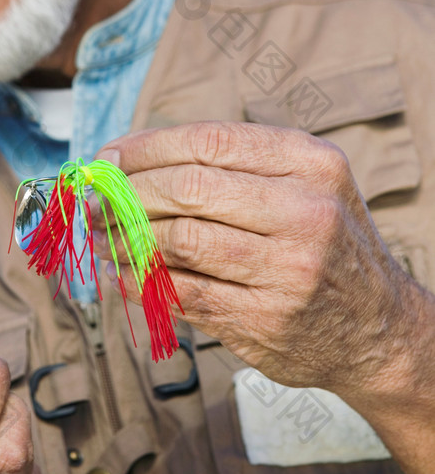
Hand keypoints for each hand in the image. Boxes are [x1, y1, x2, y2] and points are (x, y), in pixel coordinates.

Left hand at [95, 122, 431, 399]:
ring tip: (103, 236)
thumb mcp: (305, 187)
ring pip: (179, 240)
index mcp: (312, 165)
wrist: (379, 330)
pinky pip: (182, 292)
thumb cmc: (325, 246)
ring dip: (125, 237)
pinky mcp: (266, 321)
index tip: (107, 158)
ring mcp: (288, 271)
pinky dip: (138, 281)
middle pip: (187, 189)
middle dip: (126, 193)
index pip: (208, 142)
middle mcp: (307, 213)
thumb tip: (127, 161)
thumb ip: (232, 168)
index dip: (145, 148)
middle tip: (94, 201)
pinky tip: (120, 273)